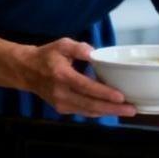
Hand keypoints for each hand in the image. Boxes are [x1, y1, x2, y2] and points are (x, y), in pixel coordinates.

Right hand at [15, 38, 136, 117]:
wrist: (26, 71)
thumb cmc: (47, 55)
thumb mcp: (62, 44)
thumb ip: (79, 47)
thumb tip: (94, 53)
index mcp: (62, 75)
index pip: (86, 87)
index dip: (104, 93)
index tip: (121, 97)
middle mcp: (61, 93)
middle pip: (90, 104)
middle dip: (112, 108)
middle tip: (132, 110)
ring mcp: (61, 103)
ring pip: (88, 111)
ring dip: (108, 112)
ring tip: (127, 111)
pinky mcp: (62, 109)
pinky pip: (83, 111)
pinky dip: (98, 111)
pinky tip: (111, 109)